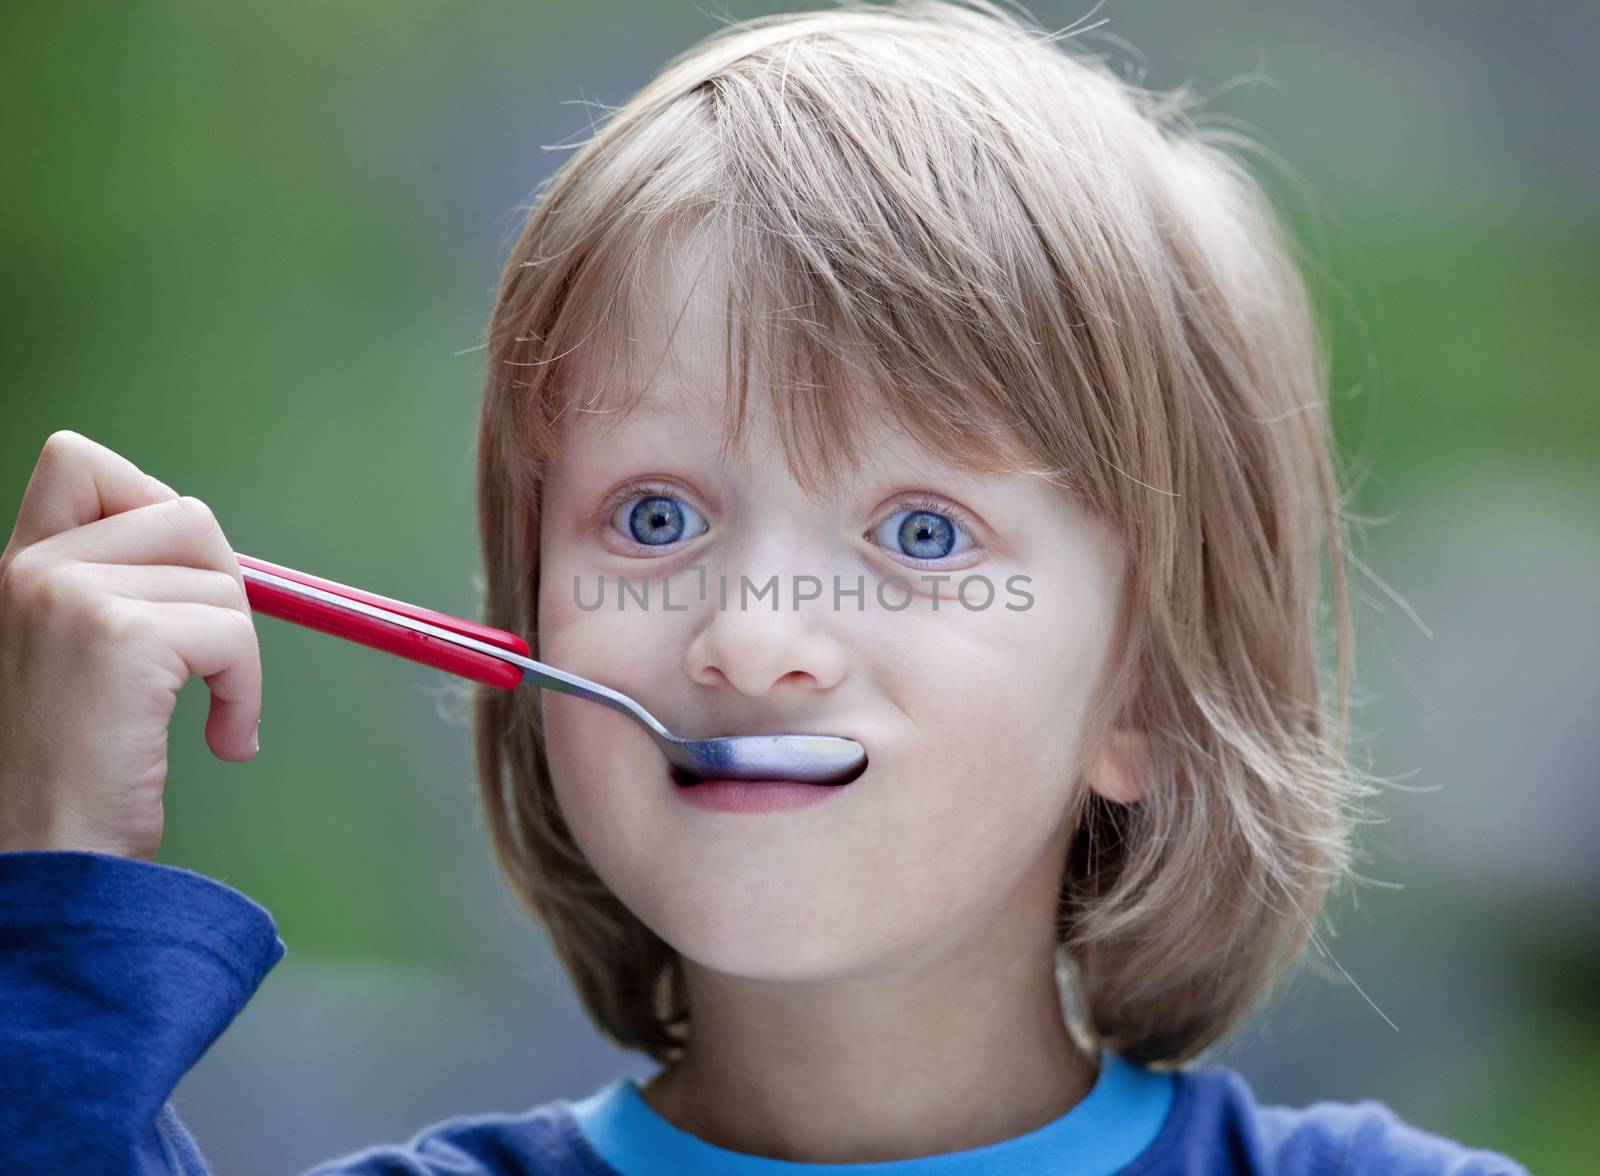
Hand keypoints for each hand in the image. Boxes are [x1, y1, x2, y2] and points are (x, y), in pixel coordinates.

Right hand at [0, 430, 260, 858]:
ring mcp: (73, 595)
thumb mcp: (70, 663)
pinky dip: (247, 690)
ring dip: (241, 653)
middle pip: (184, 513)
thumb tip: (213, 563)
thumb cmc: (68, 781)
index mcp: (17, 567)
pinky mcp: (122, 637)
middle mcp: (33, 567)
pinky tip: (224, 740)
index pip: (79, 460)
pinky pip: (234, 633)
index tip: (175, 583)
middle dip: (225, 587)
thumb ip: (115, 596)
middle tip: (216, 660)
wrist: (44, 864)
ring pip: (221, 578)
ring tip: (214, 714)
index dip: (152, 502)